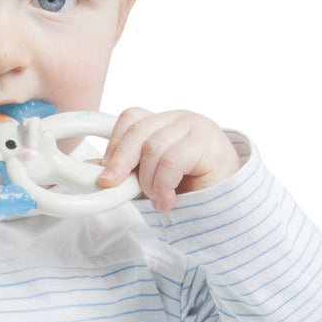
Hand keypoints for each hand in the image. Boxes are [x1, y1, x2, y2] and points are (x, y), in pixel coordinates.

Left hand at [97, 107, 240, 210]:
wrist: (232, 203)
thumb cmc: (192, 188)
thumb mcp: (149, 180)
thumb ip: (125, 173)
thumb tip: (90, 171)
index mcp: (163, 122)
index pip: (131, 118)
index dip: (114, 144)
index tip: (106, 173)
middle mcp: (179, 118)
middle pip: (138, 129)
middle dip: (119, 160)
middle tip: (111, 185)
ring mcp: (195, 125)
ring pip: (153, 147)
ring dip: (148, 180)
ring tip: (157, 198)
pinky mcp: (208, 141)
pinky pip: (171, 160)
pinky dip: (162, 184)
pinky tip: (167, 200)